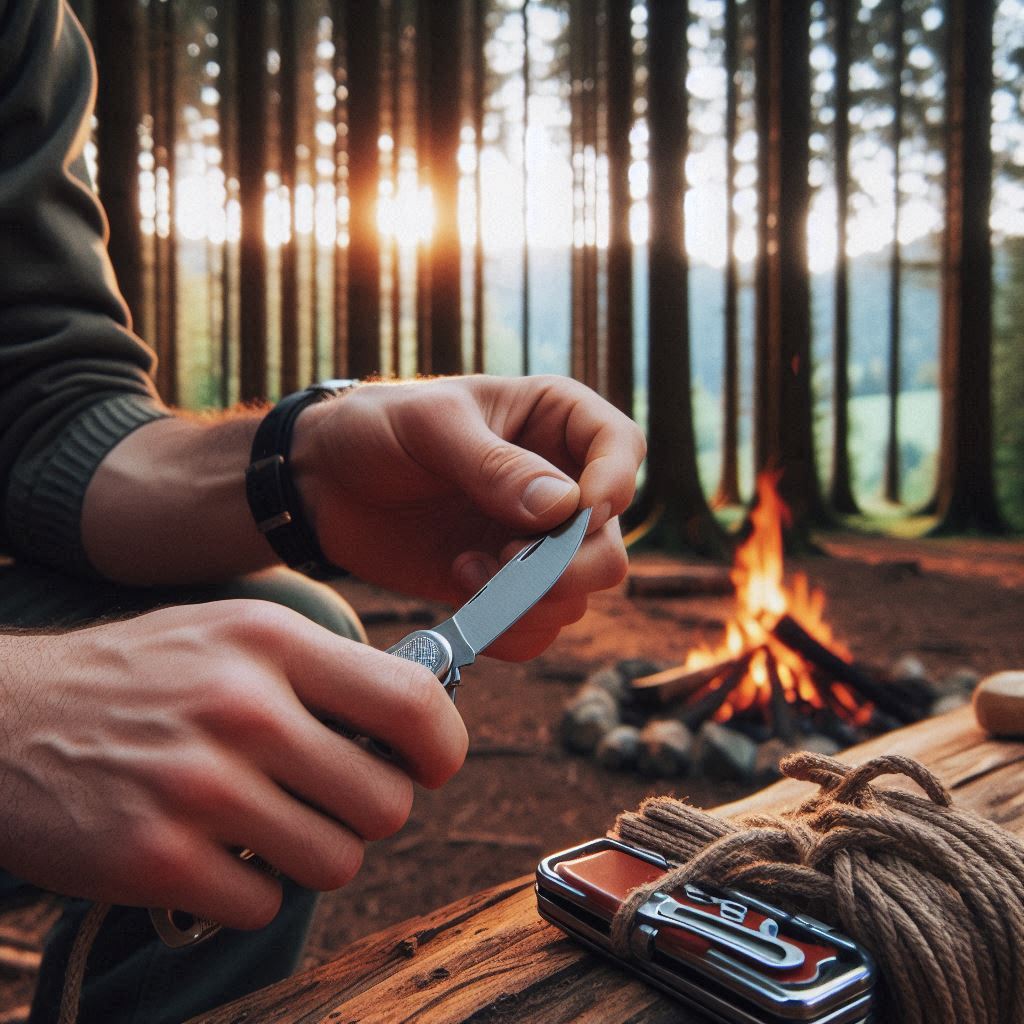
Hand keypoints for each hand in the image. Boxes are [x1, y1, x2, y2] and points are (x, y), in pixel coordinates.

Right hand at [0, 601, 466, 928]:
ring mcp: (199, 785)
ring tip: (270, 824)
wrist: (7, 720)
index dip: (443, 746)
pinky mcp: (157, 858)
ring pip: (337, 862)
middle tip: (329, 800)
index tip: (431, 765)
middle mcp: (242, 708)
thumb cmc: (141, 676)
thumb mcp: (234, 635)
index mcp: (271, 643)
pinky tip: (216, 852)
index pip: (411, 699)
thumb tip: (418, 720)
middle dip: (370, 812)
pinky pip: (265, 905)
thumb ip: (323, 669)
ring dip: (314, 855)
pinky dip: (251, 891)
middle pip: (386, 801)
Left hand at [293, 375, 646, 658]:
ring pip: (582, 592)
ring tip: (468, 573)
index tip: (581, 509)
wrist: (323, 485)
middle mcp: (557, 484)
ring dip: (532, 599)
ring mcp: (533, 541)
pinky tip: (462, 594)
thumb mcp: (429, 426)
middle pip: (610, 539)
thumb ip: (494, 464)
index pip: (621, 447)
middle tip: (511, 561)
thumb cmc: (376, 430)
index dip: (615, 482)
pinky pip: (540, 626)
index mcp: (553, 420)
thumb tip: (564, 508)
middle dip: (571, 564)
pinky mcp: (504, 586)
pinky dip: (512, 628)